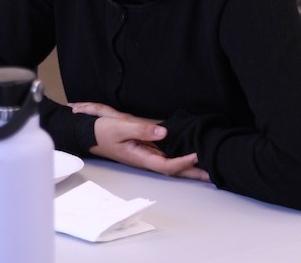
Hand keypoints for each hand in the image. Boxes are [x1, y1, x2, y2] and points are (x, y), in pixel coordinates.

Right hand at [69, 101, 209, 181]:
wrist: (85, 132)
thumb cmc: (100, 131)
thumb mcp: (118, 126)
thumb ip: (140, 129)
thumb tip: (163, 131)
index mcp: (139, 157)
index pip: (166, 165)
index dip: (183, 162)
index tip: (198, 155)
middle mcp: (144, 157)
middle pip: (173, 169)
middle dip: (193, 172)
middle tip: (215, 174)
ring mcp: (145, 153)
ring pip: (171, 162)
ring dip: (189, 166)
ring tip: (208, 166)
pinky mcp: (144, 146)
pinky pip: (165, 154)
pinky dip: (179, 156)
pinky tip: (188, 154)